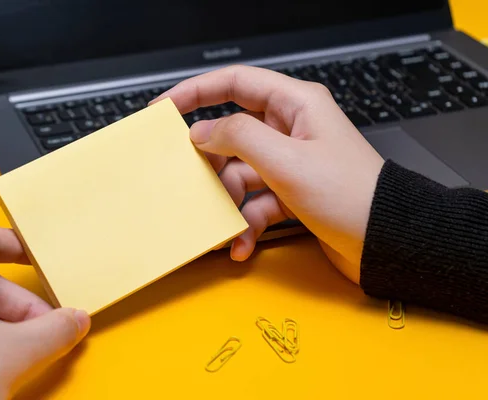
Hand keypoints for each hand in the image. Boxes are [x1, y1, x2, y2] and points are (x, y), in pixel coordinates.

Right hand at [152, 65, 383, 283]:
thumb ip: (239, 137)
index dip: (196, 91)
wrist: (388, 244)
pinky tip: (242, 244)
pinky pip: (256, 203)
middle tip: (192, 179)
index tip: (165, 109)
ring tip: (227, 226)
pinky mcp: (292, 194)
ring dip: (230, 203)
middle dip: (213, 162)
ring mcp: (291, 164)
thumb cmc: (352, 196)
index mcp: (295, 106)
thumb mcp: (288, 161)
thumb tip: (202, 131)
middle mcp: (292, 130)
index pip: (235, 83)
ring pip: (241, 174)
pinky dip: (246, 223)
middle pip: (233, 134)